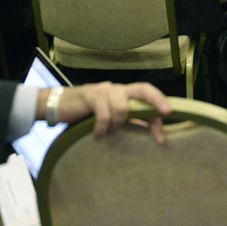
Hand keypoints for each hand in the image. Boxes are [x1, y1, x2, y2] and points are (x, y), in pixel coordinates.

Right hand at [49, 82, 171, 143]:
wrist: (60, 106)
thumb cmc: (87, 114)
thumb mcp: (111, 119)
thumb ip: (129, 122)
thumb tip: (151, 132)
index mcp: (125, 94)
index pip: (148, 97)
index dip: (158, 112)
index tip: (162, 137)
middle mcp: (118, 89)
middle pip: (143, 89)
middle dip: (157, 100)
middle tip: (166, 113)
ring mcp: (106, 90)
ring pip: (122, 108)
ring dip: (116, 126)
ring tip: (106, 134)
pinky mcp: (91, 94)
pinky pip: (104, 114)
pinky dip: (102, 128)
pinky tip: (97, 136)